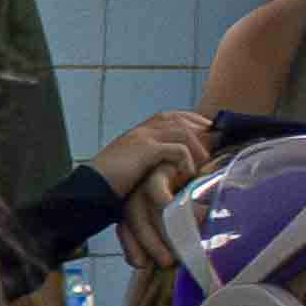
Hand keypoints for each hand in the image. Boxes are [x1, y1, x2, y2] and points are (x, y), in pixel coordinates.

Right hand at [90, 109, 213, 202]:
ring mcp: (143, 138)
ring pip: (183, 132)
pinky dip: (187, 161)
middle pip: (180, 119)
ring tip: (203, 165)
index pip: (172, 117)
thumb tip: (172, 169)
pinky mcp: (145, 150)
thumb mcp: (133, 168)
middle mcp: (142, 130)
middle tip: (215, 145)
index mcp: (139, 132)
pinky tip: (187, 174)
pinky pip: (177, 149)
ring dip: (198, 148)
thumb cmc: (110, 184)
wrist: (90, 188)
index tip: (208, 133)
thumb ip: (150, 163)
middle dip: (202, 130)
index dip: (193, 121)